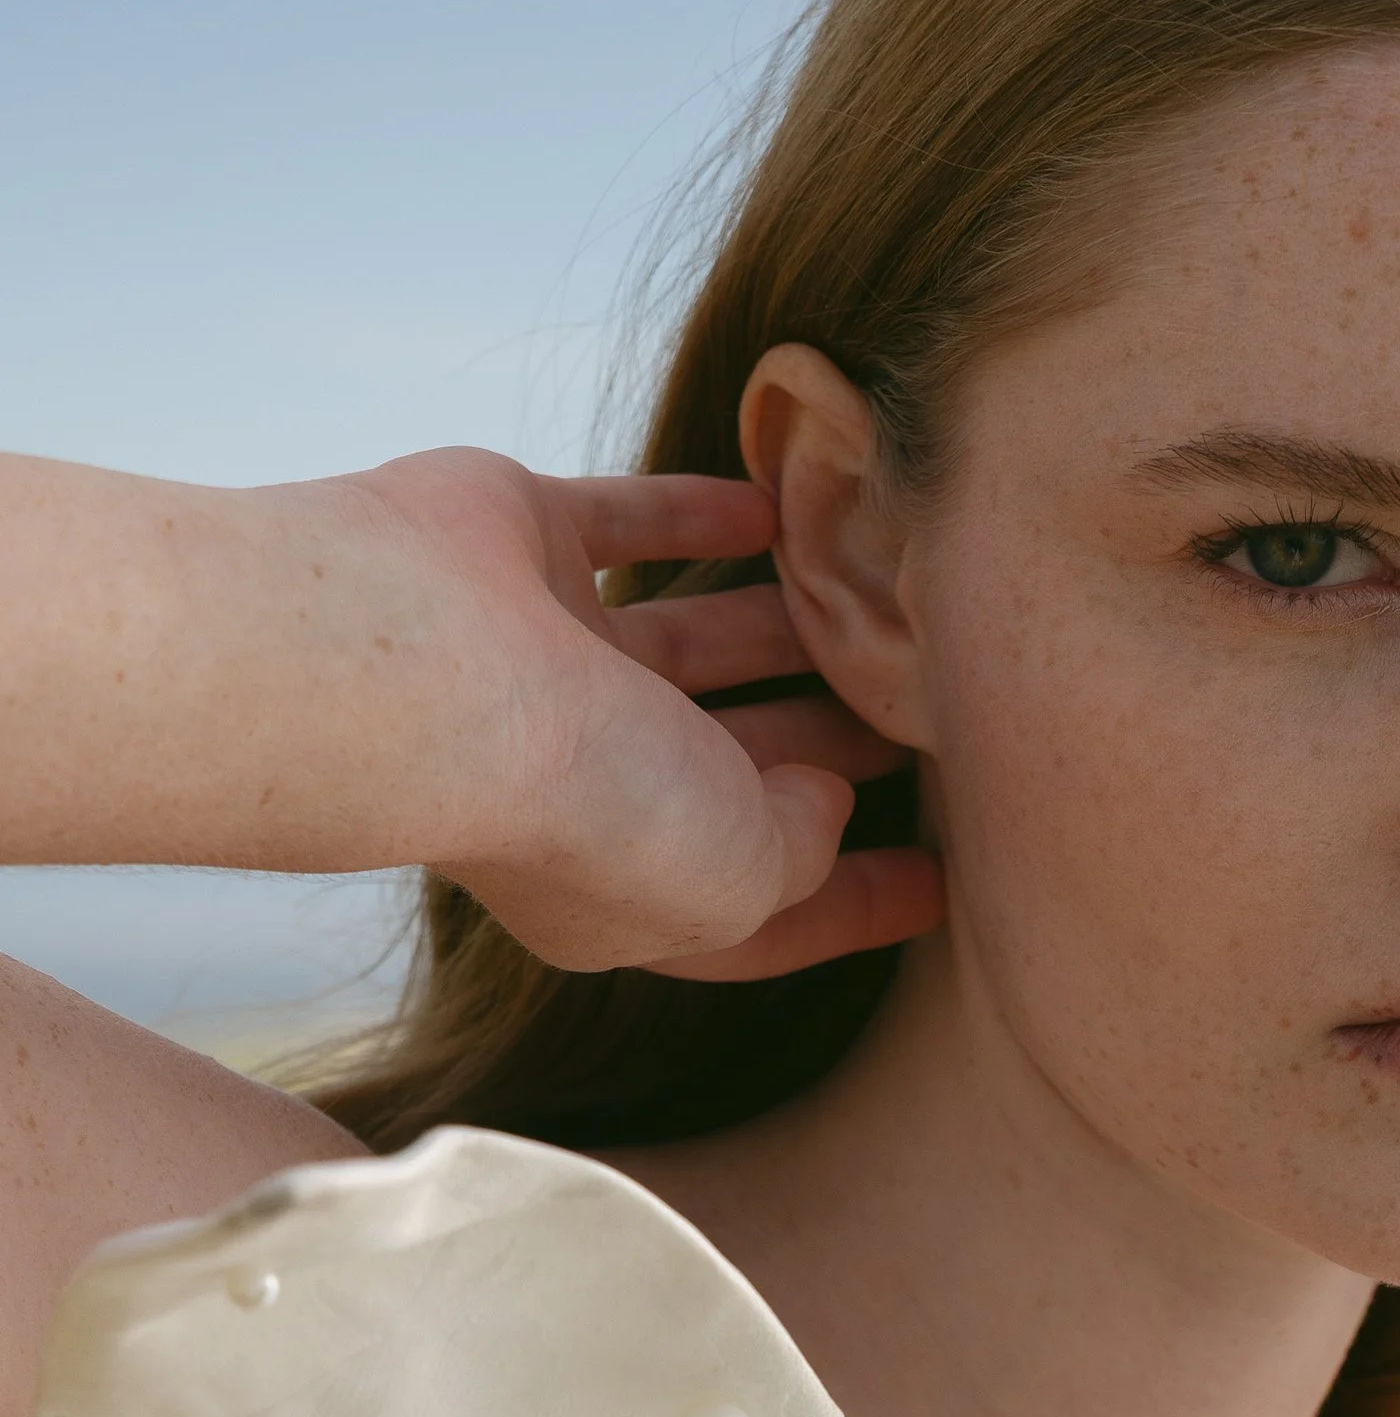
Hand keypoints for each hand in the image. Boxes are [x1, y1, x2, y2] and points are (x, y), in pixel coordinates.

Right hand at [353, 451, 942, 978]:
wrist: (436, 669)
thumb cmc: (591, 803)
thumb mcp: (743, 876)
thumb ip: (800, 850)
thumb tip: (820, 796)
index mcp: (624, 890)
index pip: (761, 910)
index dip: (857, 902)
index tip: (947, 883)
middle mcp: (576, 778)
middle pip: (731, 770)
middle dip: (823, 755)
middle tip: (925, 719)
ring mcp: (542, 657)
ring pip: (684, 646)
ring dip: (774, 632)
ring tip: (874, 610)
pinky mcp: (517, 545)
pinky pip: (627, 524)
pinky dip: (696, 517)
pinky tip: (772, 506)